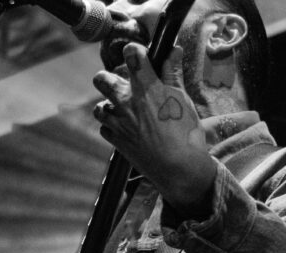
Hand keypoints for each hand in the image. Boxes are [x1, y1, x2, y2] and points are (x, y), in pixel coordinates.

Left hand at [92, 43, 216, 218]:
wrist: (178, 169)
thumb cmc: (186, 134)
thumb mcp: (183, 100)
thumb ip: (173, 73)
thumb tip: (173, 49)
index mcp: (146, 87)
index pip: (131, 54)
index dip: (135, 52)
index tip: (141, 57)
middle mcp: (127, 102)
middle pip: (102, 79)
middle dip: (110, 78)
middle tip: (124, 86)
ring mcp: (119, 123)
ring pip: (99, 106)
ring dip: (108, 105)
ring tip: (123, 110)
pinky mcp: (116, 141)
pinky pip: (104, 128)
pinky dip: (111, 127)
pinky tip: (124, 128)